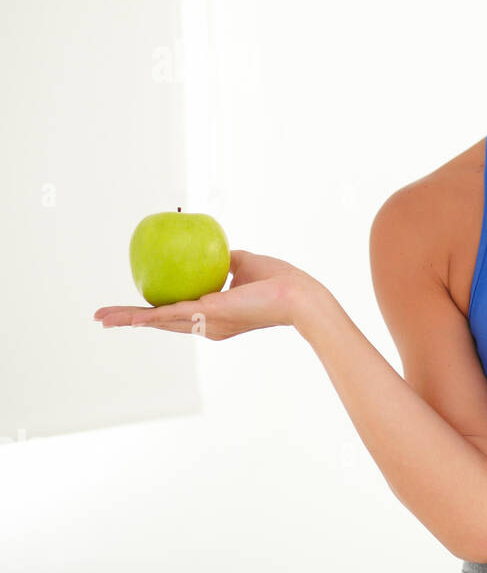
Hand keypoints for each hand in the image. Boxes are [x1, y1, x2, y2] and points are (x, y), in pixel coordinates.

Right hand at [93, 249, 315, 339]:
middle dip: (132, 320)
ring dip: (129, 320)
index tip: (135, 308)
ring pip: (159, 322)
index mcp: (214, 314)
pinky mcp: (207, 315)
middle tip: (104, 318)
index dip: (155, 311)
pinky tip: (126, 317)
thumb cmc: (279, 280)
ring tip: (103, 319)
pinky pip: (170, 315)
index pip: (178, 313)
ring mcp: (206, 322)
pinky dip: (145, 316)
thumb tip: (216, 249)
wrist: (297, 294)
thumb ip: (227, 259)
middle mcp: (207, 324)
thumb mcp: (246, 264)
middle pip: (161, 322)